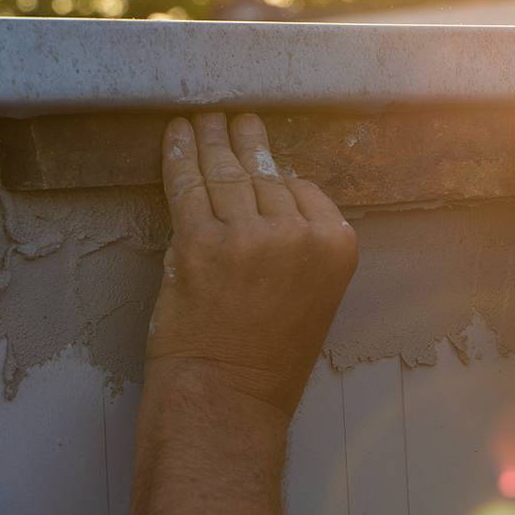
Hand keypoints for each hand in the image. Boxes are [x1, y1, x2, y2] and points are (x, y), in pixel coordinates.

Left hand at [147, 112, 357, 415]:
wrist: (227, 396)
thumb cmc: (269, 359)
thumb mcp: (313, 295)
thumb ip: (300, 244)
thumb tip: (268, 193)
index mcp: (337, 246)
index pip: (304, 190)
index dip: (279, 177)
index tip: (264, 161)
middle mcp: (298, 234)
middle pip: (264, 175)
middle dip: (246, 142)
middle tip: (236, 119)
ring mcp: (247, 235)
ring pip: (226, 173)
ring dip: (212, 139)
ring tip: (206, 118)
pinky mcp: (198, 241)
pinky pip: (187, 185)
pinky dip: (179, 154)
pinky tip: (178, 133)